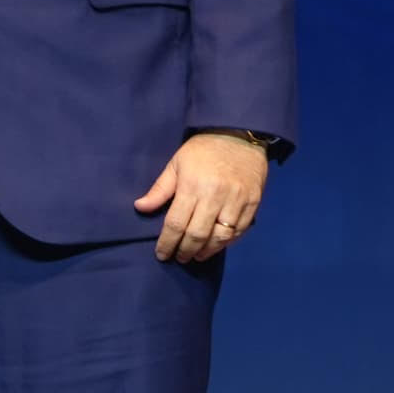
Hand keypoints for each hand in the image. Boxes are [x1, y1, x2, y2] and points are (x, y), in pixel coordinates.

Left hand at [134, 133, 269, 261]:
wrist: (239, 134)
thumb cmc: (202, 149)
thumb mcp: (176, 163)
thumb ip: (160, 189)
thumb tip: (140, 208)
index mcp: (192, 186)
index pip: (176, 223)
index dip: (167, 242)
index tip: (162, 254)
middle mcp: (215, 196)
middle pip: (198, 234)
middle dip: (185, 251)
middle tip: (179, 258)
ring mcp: (237, 201)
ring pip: (221, 237)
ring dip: (207, 251)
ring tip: (196, 256)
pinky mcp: (253, 203)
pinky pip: (240, 231)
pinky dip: (227, 243)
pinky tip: (216, 246)